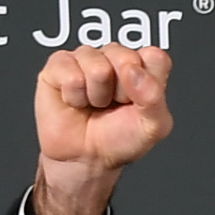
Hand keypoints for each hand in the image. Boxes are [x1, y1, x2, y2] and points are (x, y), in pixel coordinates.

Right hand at [29, 44, 172, 214]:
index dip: (147, 82)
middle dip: (121, 91)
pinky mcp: (59, 63)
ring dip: (96, 95)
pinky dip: (74, 95)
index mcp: (143, 67)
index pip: (155, 57)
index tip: (139, 102)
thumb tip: (133, 71)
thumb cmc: (119, 140)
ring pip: (97, 66)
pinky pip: (70, 72)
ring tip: (94, 104)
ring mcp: (87, 57)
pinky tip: (75, 101)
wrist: (85, 157)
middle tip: (114, 105)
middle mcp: (116, 57)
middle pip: (125, 58)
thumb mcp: (152, 127)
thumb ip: (154, 99)